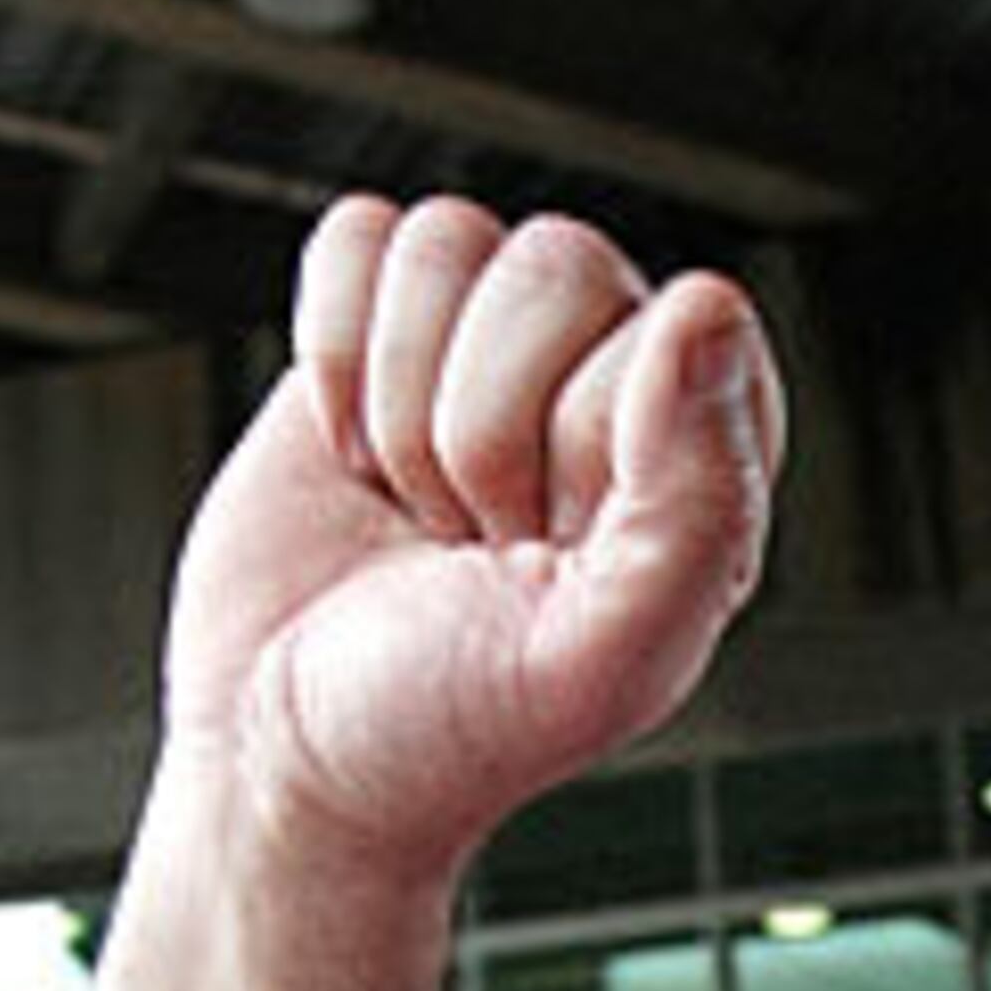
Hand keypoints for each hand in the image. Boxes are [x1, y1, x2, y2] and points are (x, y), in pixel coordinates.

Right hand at [161, 198, 784, 877]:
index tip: (554, 551)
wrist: (283, 756)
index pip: (676, 332)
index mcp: (707, 467)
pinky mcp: (378, 333)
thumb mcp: (602, 653)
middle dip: (484, 425)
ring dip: (402, 396)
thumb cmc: (453, 731)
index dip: (584, 440)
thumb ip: (696, 502)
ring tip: (422, 510)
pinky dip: (330, 353)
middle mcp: (615, 390)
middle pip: (556, 264)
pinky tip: (355, 458)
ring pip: (450, 240)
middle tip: (477, 542)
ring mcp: (492, 352)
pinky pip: (358, 235)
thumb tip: (707, 306)